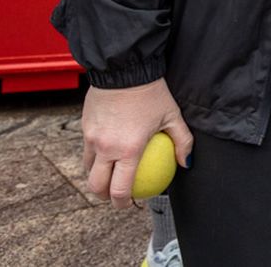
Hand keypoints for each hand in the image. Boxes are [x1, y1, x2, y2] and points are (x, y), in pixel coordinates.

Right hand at [80, 79, 192, 206]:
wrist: (124, 68)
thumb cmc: (152, 92)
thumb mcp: (172, 116)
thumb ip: (182, 141)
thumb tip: (187, 162)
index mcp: (128, 150)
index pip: (120, 189)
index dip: (123, 203)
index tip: (129, 204)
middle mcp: (105, 148)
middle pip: (96, 186)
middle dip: (104, 196)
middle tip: (115, 195)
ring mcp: (91, 138)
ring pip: (88, 169)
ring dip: (96, 177)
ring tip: (108, 176)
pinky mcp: (83, 126)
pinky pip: (86, 149)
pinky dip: (94, 157)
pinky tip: (104, 153)